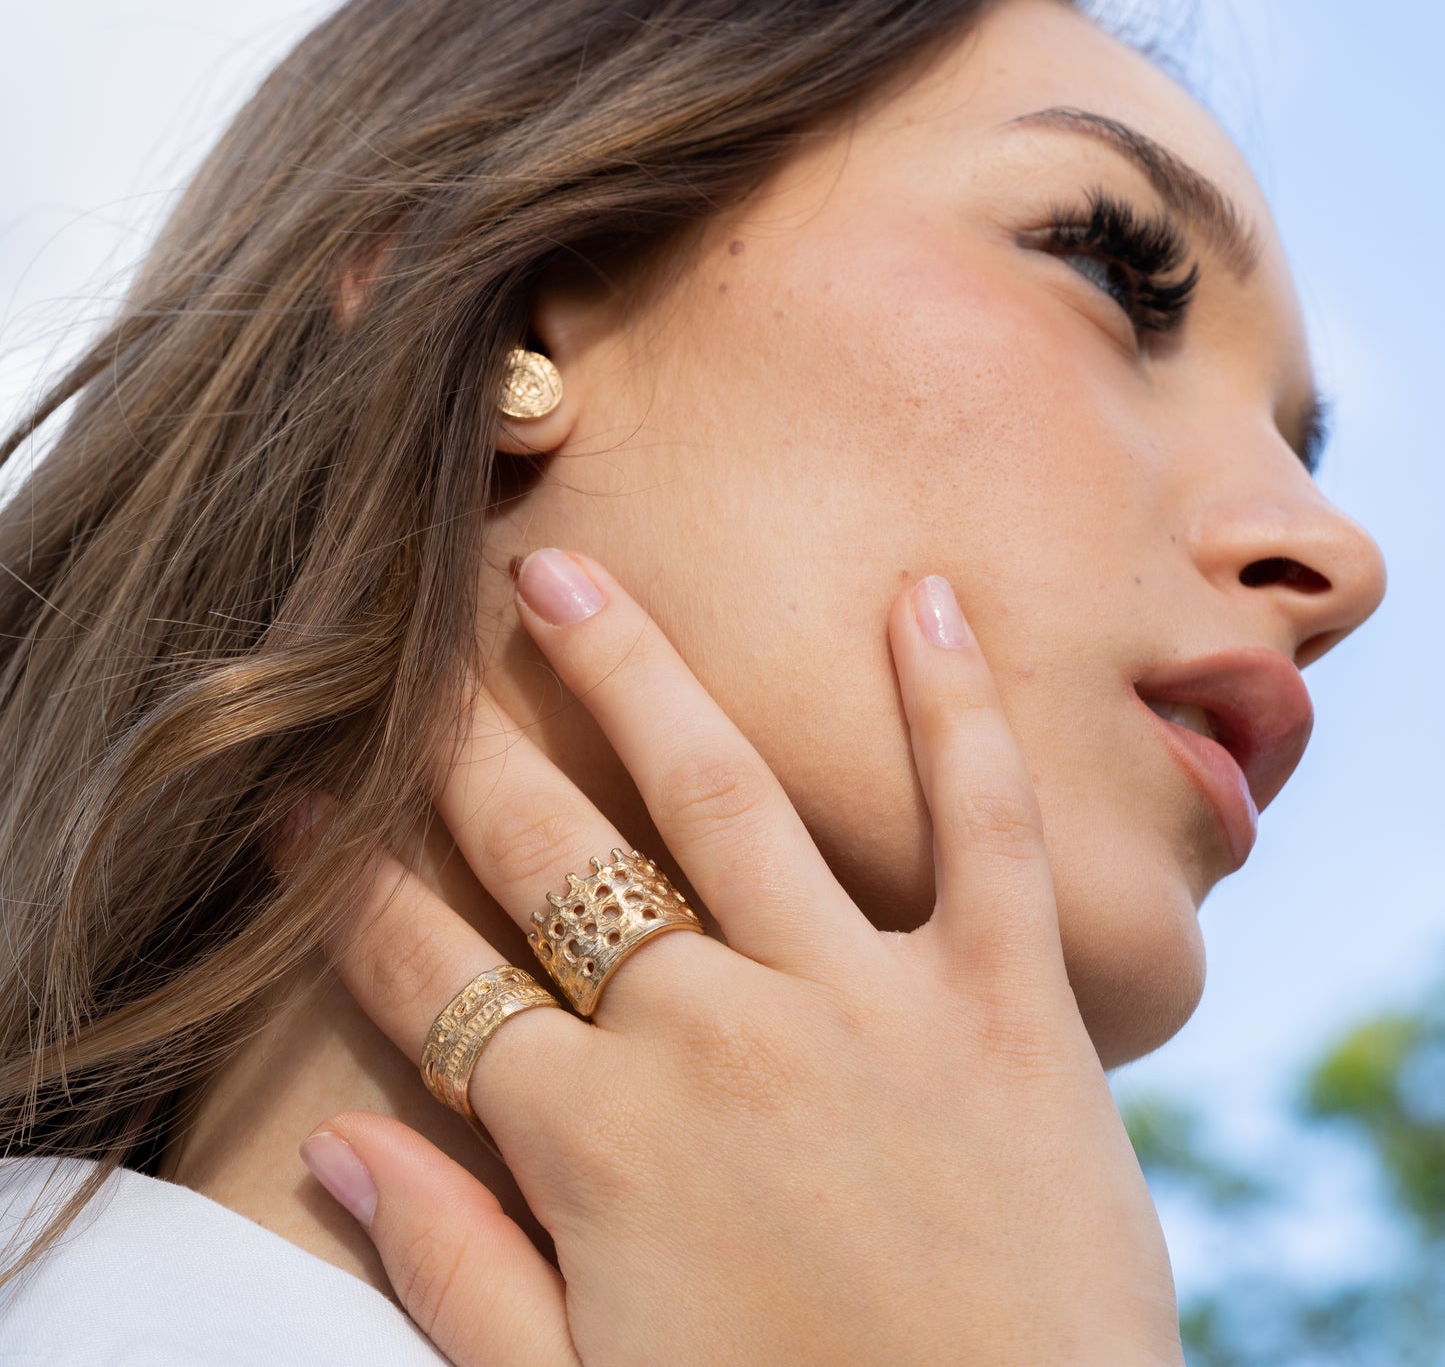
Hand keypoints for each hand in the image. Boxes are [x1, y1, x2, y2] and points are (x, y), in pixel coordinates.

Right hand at [300, 551, 1182, 1365]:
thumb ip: (457, 1272)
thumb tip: (338, 1148)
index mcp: (600, 1142)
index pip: (436, 984)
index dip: (350, 899)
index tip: (300, 816)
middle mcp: (712, 1038)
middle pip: (553, 857)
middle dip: (462, 752)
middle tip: (414, 658)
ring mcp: (862, 1002)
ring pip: (720, 795)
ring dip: (632, 672)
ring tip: (564, 575)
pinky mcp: (1005, 1000)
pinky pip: (983, 825)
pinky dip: (955, 706)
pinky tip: (922, 596)